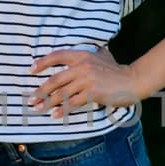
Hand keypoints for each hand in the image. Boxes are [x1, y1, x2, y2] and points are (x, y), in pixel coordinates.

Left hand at [27, 44, 141, 118]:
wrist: (133, 81)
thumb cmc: (117, 70)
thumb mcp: (103, 56)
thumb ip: (91, 53)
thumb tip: (86, 51)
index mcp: (83, 55)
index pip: (58, 56)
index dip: (43, 63)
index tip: (31, 70)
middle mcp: (83, 66)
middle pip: (56, 79)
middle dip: (41, 90)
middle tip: (32, 98)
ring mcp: (88, 80)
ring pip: (62, 93)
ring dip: (49, 102)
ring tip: (39, 108)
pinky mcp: (93, 93)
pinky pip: (73, 103)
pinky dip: (63, 110)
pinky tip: (55, 115)